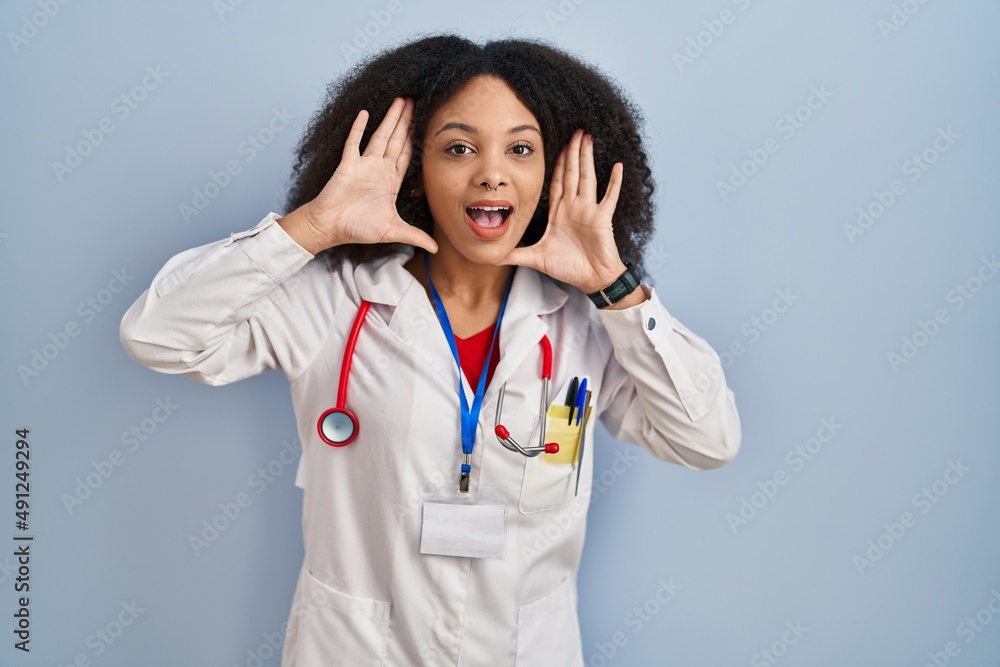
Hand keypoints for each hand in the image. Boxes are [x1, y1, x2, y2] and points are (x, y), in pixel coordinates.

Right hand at [279, 97, 437, 255]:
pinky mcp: (347, 165)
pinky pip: (354, 143)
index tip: (425, 124)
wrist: (331, 227)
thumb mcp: (392, 231)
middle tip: (416, 101)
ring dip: (390, 119)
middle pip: (396, 140)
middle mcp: (378, 169)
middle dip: (406, 122)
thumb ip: (414, 235)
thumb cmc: (358, 228)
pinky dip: (359, 129)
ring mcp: (363, 164)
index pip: (407, 156)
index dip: (415, 140)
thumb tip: (435, 249)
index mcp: (390, 181)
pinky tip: (366, 113)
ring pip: (380, 136)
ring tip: (400, 101)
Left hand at [497, 129, 624, 292]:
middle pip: (572, 173)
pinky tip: (617, 166)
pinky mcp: (602, 219)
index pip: (557, 182)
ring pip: (587, 178)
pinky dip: (614, 182)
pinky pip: (609, 197)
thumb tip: (493, 257)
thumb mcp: (536, 258)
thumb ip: (516, 254)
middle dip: (571, 152)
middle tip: (573, 131)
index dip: (556, 164)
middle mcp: (575, 207)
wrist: (591, 279)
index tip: (555, 146)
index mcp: (560, 212)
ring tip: (587, 138)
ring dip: (587, 158)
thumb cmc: (568, 267)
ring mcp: (589, 211)